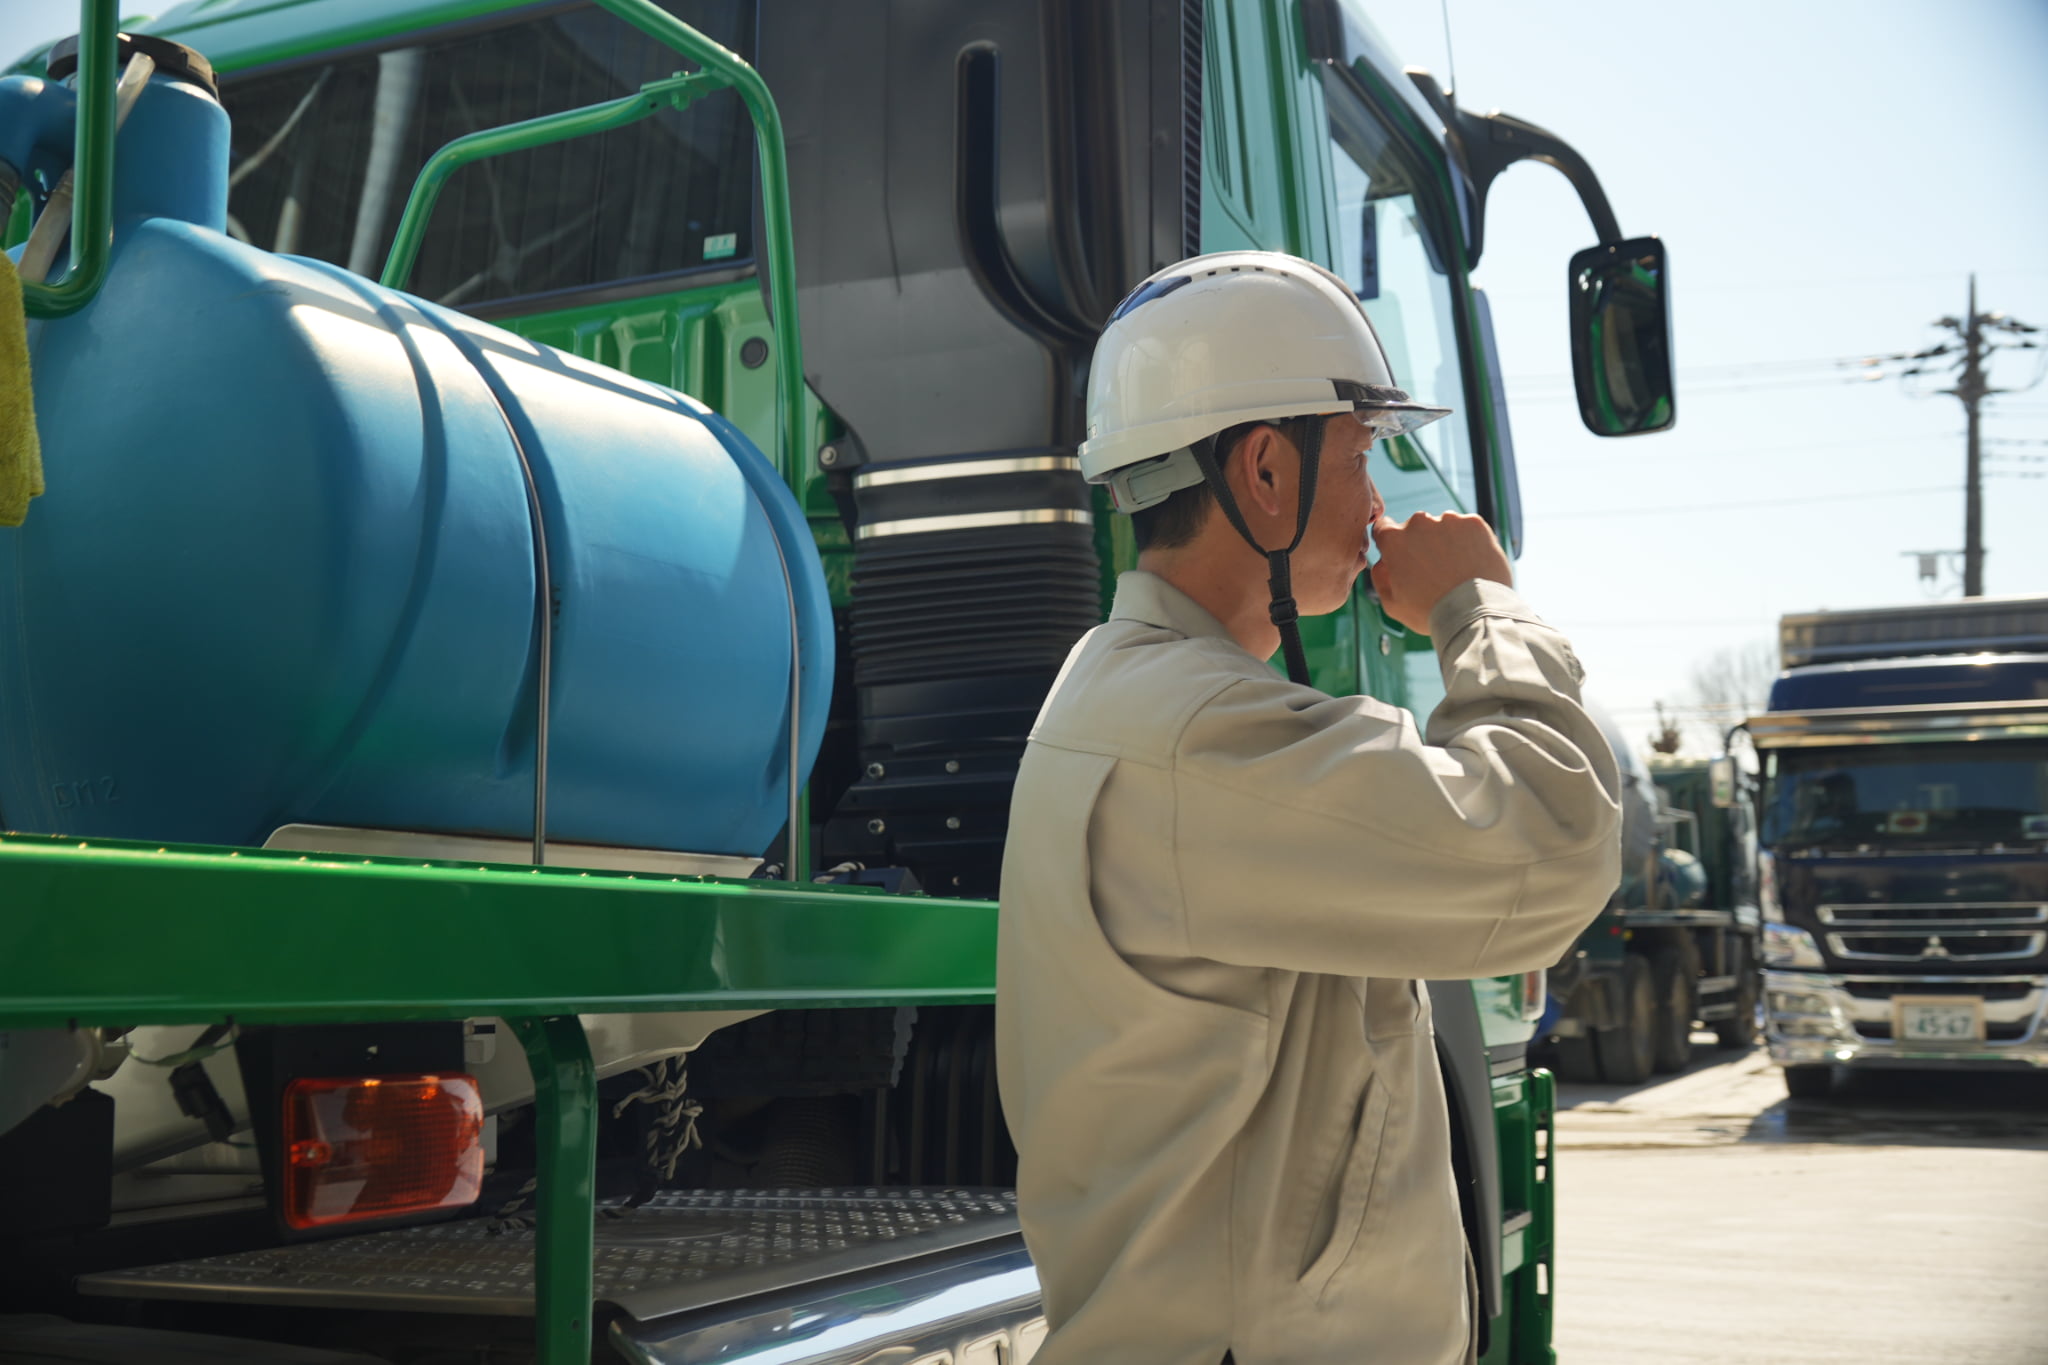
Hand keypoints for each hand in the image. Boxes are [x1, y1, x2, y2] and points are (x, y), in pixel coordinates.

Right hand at [1367, 511, 1511, 633]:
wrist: (1473, 613)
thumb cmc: (1430, 612)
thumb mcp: (1391, 603)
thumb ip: (1379, 576)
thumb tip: (1383, 561)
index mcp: (1394, 539)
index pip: (1384, 528)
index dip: (1392, 544)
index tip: (1403, 557)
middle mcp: (1419, 522)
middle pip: (1416, 527)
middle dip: (1421, 542)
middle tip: (1433, 570)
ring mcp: (1448, 520)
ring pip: (1443, 526)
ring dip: (1446, 541)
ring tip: (1455, 569)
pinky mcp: (1474, 523)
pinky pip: (1467, 528)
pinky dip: (1469, 541)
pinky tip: (1470, 563)